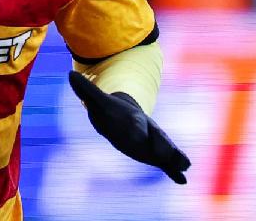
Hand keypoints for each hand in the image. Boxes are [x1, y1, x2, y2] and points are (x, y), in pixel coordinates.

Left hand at [68, 71, 189, 183]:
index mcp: (132, 119)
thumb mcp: (98, 101)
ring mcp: (153, 143)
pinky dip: (174, 171)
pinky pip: (167, 163)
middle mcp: (146, 131)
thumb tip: (70, 75)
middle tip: (167, 153)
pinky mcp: (155, 154)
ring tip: (185, 167)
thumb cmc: (111, 110)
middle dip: (163, 145)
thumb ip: (86, 90)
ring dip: (175, 158)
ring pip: (166, 151)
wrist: (127, 118)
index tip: (139, 134)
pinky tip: (183, 181)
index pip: (135, 123)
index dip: (136, 128)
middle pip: (156, 138)